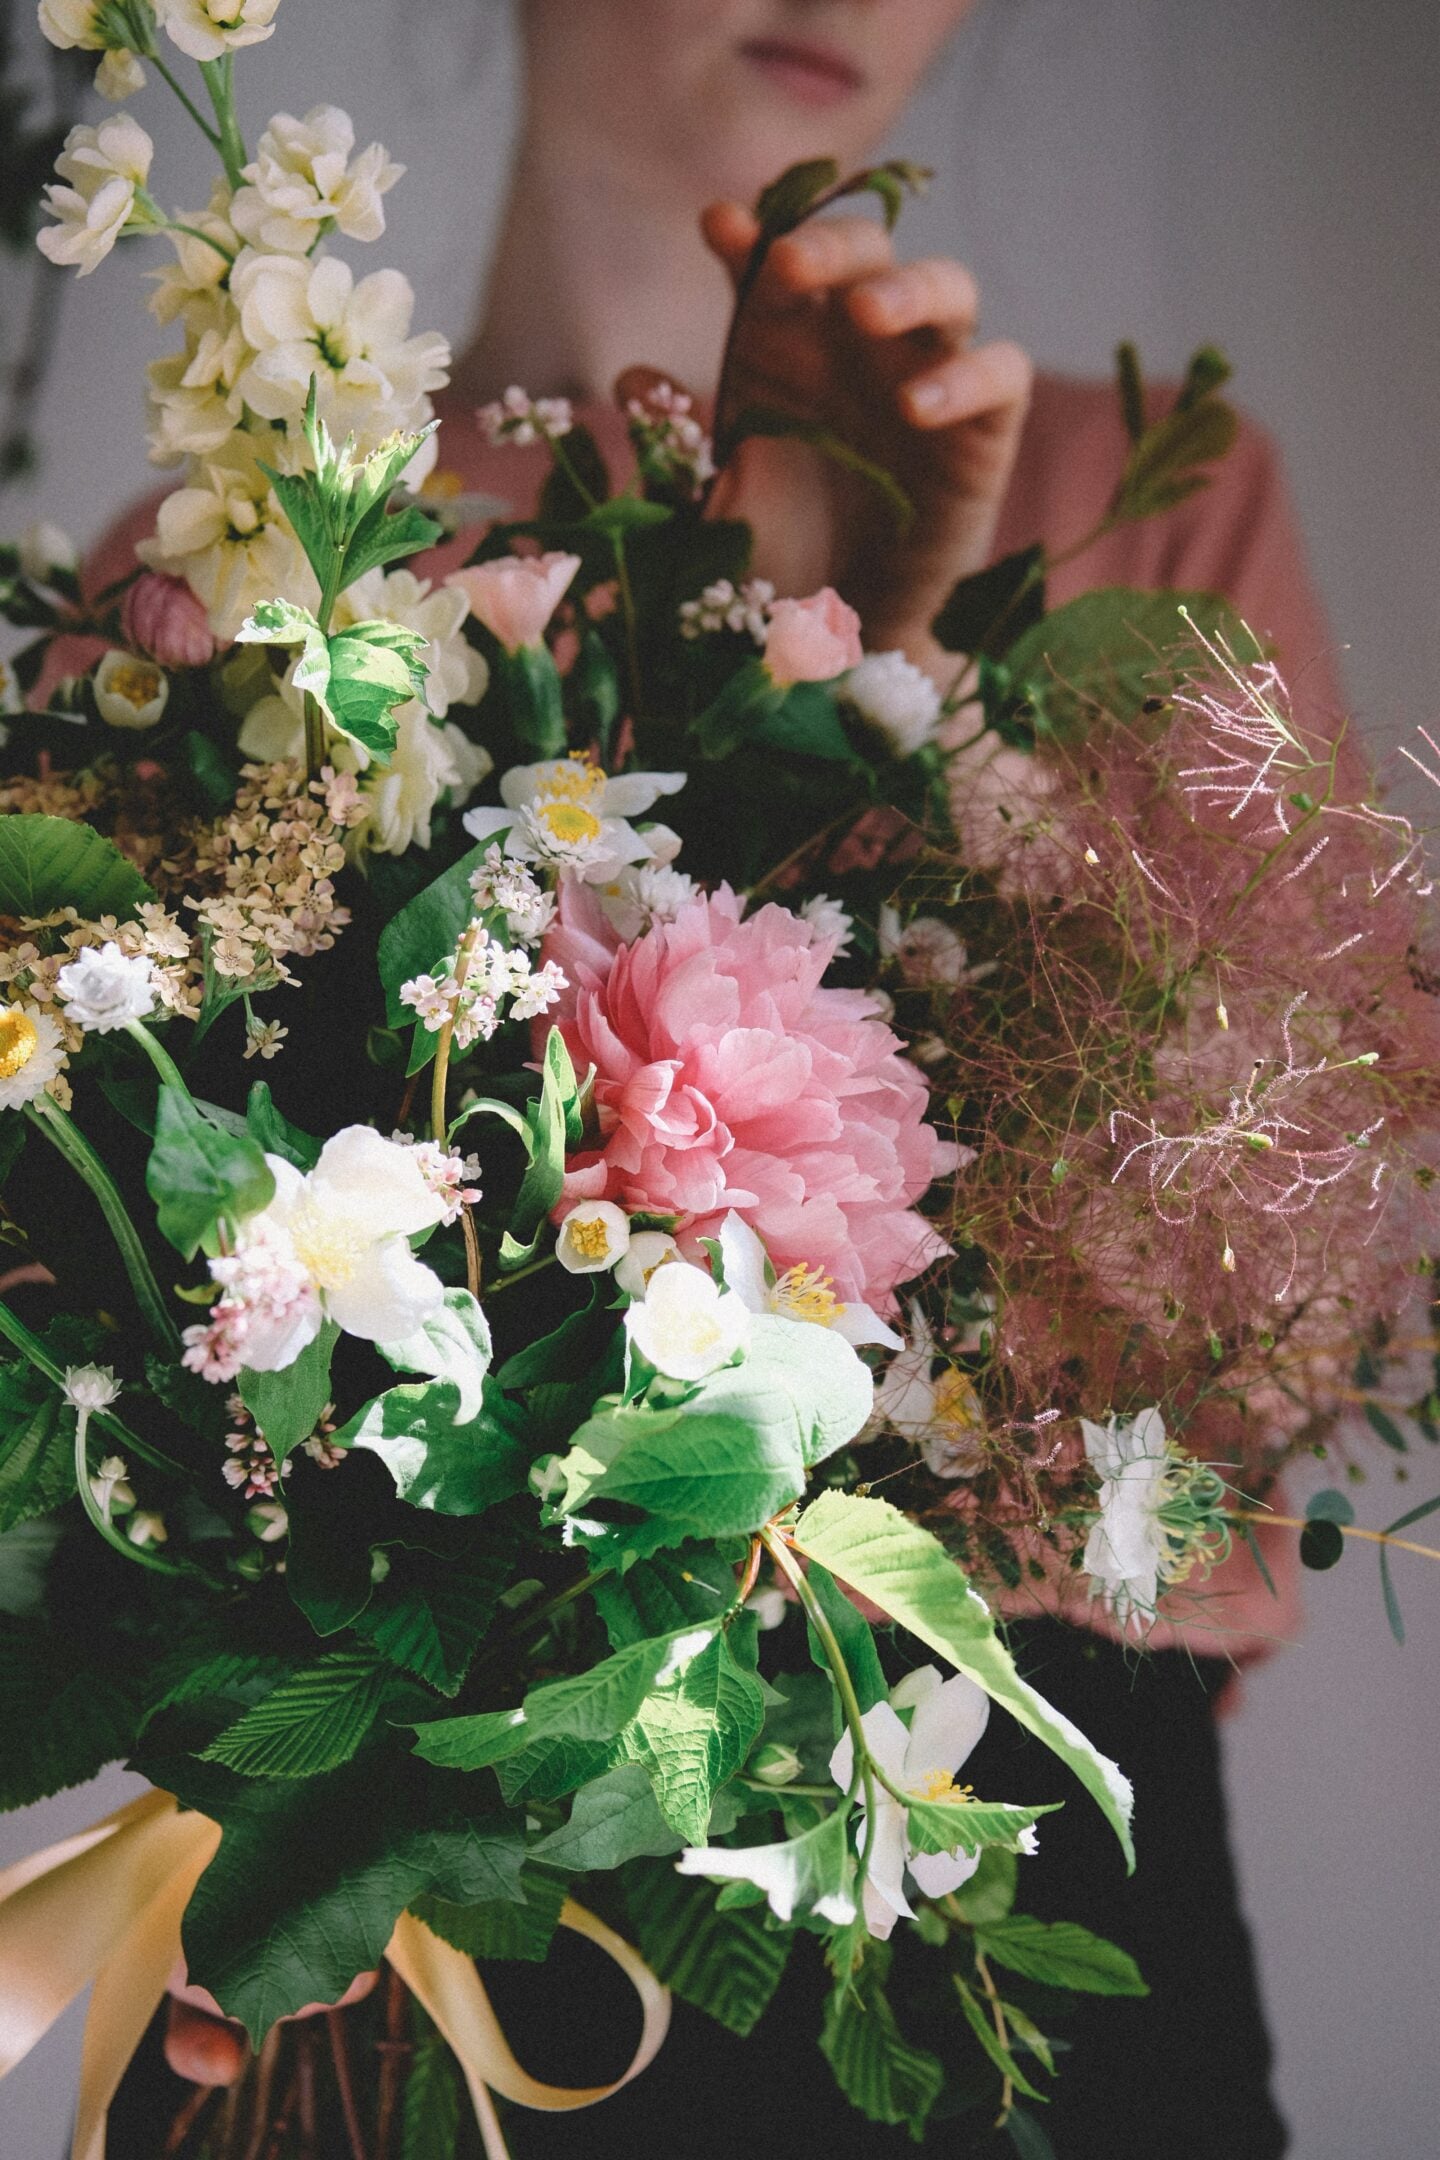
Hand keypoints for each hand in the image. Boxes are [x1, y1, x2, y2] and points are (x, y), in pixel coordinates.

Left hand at [700, 201, 1031, 673]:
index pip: (773, 267)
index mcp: (786, 347)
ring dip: (908, 288)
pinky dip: (967, 376)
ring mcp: (928, 378)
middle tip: (791, 263)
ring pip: (947, 288)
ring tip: (868, 313)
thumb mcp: (711, 507)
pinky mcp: (984, 430)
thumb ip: (677, 443)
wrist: (838, 641)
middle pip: (865, 253)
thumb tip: (627, 379)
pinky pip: (1001, 373)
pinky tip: (917, 407)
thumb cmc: (770, 563)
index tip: (719, 228)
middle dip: (830, 244)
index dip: (752, 238)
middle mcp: (861, 347)